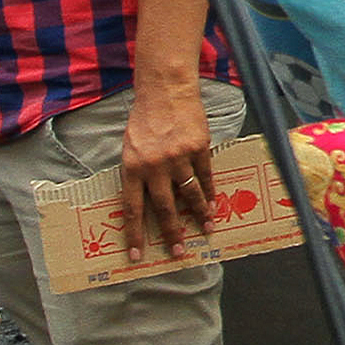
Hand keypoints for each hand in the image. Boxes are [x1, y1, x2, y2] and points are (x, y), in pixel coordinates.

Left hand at [120, 73, 219, 254]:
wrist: (166, 90)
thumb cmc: (145, 118)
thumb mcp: (131, 146)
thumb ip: (137, 172)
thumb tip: (147, 199)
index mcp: (132, 167)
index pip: (132, 209)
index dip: (135, 234)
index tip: (137, 255)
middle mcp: (155, 166)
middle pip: (164, 208)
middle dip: (172, 233)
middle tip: (178, 252)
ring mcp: (178, 157)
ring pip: (190, 195)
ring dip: (198, 216)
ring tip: (206, 230)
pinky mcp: (198, 148)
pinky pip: (205, 176)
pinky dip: (210, 193)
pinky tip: (213, 206)